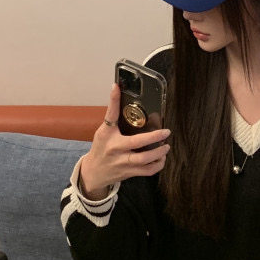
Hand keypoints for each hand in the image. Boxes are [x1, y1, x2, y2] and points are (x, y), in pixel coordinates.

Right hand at [78, 83, 170, 198]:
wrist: (94, 172)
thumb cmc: (100, 148)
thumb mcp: (103, 131)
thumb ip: (113, 117)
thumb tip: (117, 92)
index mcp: (108, 136)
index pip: (111, 115)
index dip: (113, 101)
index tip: (116, 88)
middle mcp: (116, 149)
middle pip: (137, 143)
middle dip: (155, 137)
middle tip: (166, 132)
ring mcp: (124, 162)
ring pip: (145, 159)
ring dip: (159, 152)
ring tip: (166, 146)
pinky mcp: (130, 172)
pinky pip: (147, 171)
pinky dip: (158, 165)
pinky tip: (161, 158)